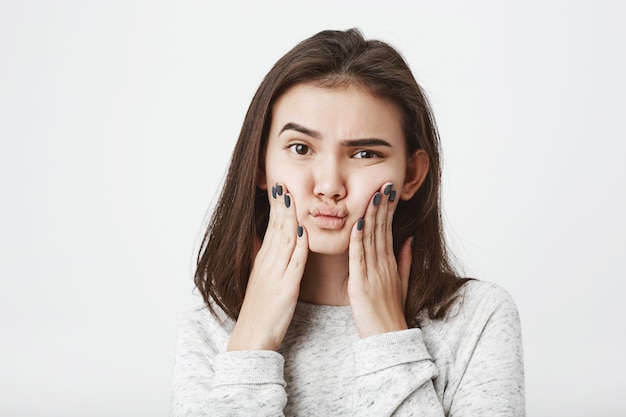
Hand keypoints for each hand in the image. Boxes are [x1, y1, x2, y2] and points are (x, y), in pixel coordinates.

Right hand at [227, 183, 307, 350]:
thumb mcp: (261, 280)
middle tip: (283, 182)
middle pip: (276, 228)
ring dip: (289, 218)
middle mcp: (268, 263)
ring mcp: (276, 274)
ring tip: (292, 198)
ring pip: (284, 240)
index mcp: (264, 261)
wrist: (252, 336)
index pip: (271, 227)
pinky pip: (293, 264)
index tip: (280, 187)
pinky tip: (303, 232)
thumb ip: (267, 259)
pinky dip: (298, 247)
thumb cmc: (260, 310)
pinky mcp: (285, 288)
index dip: (276, 207)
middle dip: (281, 205)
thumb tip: (268, 241)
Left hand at [348, 182, 411, 337]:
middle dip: (382, 205)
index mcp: (390, 264)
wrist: (388, 337)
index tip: (388, 191)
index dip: (388, 209)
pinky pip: (359, 258)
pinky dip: (358, 239)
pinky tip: (358, 223)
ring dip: (372, 215)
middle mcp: (384, 265)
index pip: (388, 230)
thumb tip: (407, 239)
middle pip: (382, 230)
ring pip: (372, 239)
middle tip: (384, 183)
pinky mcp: (361, 284)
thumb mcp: (401, 283)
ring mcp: (374, 273)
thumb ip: (404, 261)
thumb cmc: (391, 312)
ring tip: (374, 194)